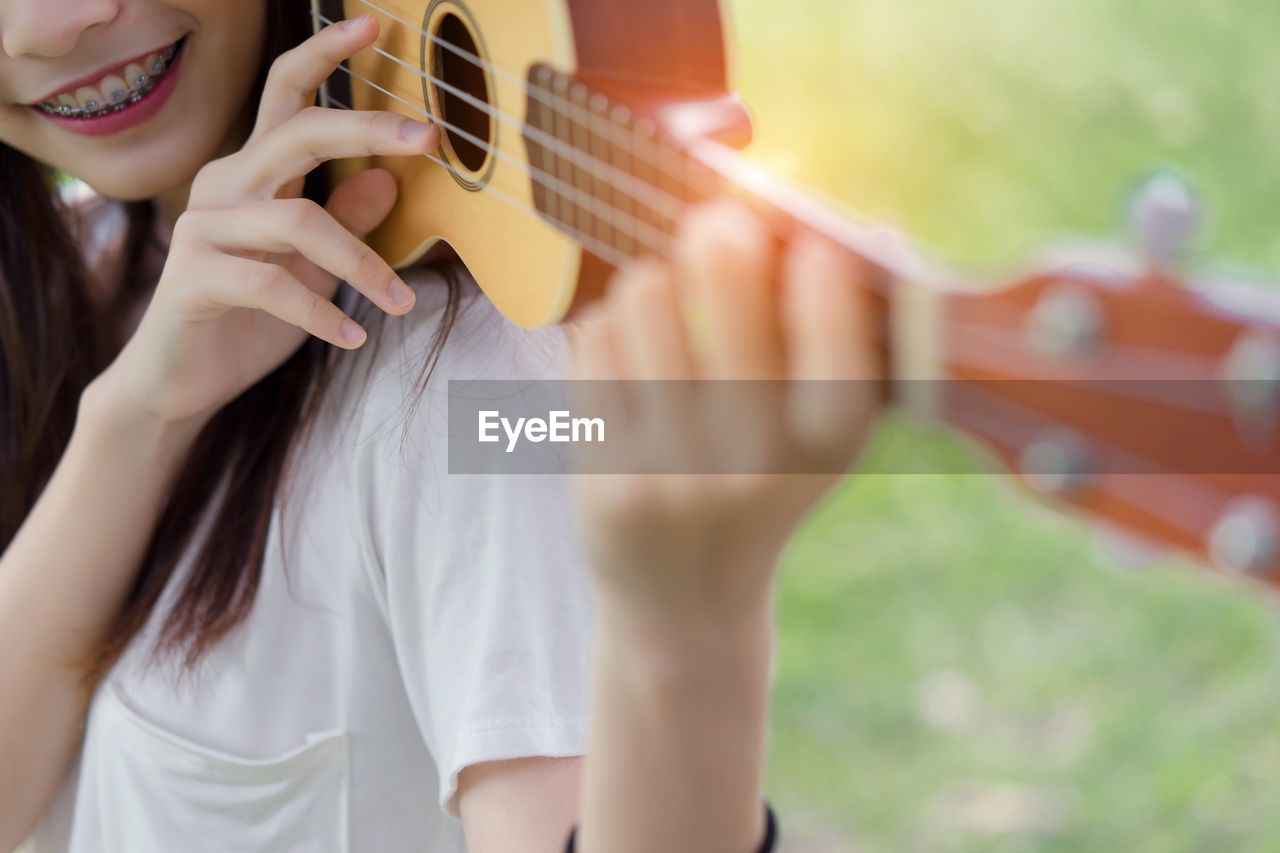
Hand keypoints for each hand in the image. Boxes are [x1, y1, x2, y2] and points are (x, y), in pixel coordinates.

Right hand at [102, 15, 439, 429]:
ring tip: (400, 303)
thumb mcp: (315, 269)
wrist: (181, 381)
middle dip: (366, 127)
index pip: (285, 95)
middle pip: (298, 133)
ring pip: (297, 220)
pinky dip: (321, 313)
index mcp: (253, 173)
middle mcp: (224, 186)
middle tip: (428, 136)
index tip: (375, 26)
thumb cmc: (251, 318)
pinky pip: (271, 284)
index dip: (324, 54)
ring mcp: (202, 229)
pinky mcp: (193, 278)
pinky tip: (352, 336)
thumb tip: (389, 180)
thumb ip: (346, 223)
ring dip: (362, 264)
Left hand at [567, 200, 881, 618]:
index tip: (804, 242)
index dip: (816, 257)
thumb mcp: (824, 432)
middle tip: (717, 231)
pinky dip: (608, 330)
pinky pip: (592, 340)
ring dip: (654, 284)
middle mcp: (756, 457)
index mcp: (832, 439)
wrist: (685, 600)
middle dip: (717, 234)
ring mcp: (673, 469)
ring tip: (664, 309)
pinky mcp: (605, 476)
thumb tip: (876, 226)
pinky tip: (627, 358)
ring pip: (644, 294)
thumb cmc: (765, 482)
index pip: (833, 318)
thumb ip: (849, 338)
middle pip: (722, 273)